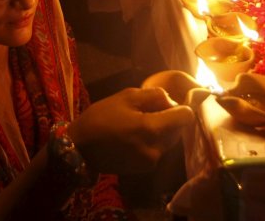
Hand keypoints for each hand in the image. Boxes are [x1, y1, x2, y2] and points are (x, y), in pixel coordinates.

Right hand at [68, 87, 193, 174]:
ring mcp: (151, 161)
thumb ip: (154, 95)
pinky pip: (158, 150)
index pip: (185, 117)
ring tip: (139, 123)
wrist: (79, 148)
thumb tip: (172, 101)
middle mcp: (156, 148)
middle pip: (178, 129)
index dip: (182, 107)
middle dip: (169, 119)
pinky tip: (135, 136)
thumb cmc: (100, 118)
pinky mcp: (145, 169)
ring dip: (161, 131)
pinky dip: (153, 141)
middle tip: (149, 111)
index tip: (170, 103)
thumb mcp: (126, 97)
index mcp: (152, 129)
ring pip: (169, 141)